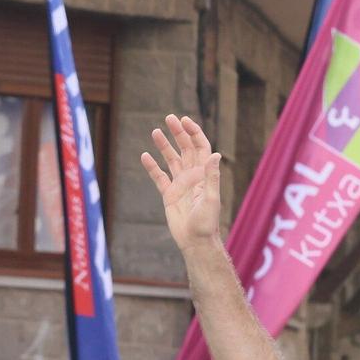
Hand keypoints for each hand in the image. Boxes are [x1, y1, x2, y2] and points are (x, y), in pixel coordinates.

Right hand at [141, 115, 222, 253]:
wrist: (195, 241)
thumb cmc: (206, 223)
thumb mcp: (211, 198)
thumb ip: (211, 176)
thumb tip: (215, 154)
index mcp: (203, 175)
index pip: (200, 148)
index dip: (194, 133)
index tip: (184, 121)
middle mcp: (192, 177)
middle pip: (185, 149)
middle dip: (178, 133)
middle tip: (169, 118)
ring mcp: (180, 185)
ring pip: (171, 160)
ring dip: (164, 146)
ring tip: (155, 132)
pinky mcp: (169, 195)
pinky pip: (159, 178)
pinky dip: (152, 167)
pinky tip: (144, 156)